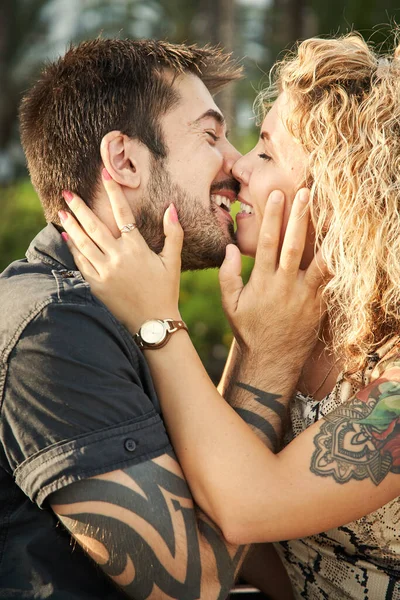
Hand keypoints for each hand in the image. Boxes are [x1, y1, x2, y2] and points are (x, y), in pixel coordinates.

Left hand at [59, 169, 182, 333]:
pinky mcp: (96, 286)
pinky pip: (81, 263)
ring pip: (83, 243)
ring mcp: (105, 272)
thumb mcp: (173, 262)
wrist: (153, 323)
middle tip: (68, 193)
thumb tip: (171, 208)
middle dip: (80, 207)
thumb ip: (173, 233)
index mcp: (137, 249)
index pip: (123, 213)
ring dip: (71, 225)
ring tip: (61, 212)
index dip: (113, 192)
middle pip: (95, 226)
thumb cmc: (166, 291)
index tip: (104, 174)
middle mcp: (118, 257)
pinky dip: (72, 249)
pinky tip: (66, 238)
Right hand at [219, 188, 328, 364]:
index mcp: (261, 283)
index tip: (276, 196)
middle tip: (306, 193)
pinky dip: (339, 262)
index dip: (272, 218)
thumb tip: (231, 247)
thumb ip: (228, 275)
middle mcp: (284, 286)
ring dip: (325, 236)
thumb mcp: (230, 305)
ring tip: (334, 214)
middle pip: (293, 247)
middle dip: (299, 218)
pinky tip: (346, 244)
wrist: (272, 360)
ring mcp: (304, 296)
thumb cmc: (249, 330)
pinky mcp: (320, 305)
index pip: (266, 244)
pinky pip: (332, 280)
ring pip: (318, 261)